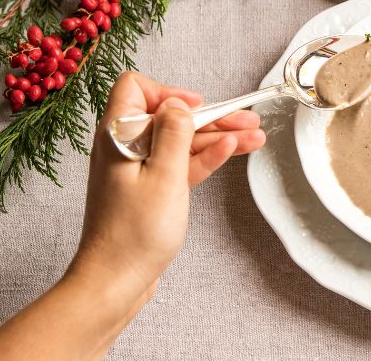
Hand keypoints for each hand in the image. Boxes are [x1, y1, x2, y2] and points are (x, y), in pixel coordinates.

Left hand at [71, 72, 265, 305]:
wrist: (116, 281)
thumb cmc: (133, 234)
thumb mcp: (163, 176)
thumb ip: (173, 133)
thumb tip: (178, 103)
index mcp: (118, 136)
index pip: (135, 89)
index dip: (169, 92)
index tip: (198, 106)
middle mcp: (126, 147)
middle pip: (171, 117)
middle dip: (210, 116)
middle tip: (245, 117)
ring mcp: (139, 169)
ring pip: (182, 141)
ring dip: (218, 137)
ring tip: (254, 136)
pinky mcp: (151, 189)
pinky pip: (182, 164)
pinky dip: (207, 157)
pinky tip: (232, 151)